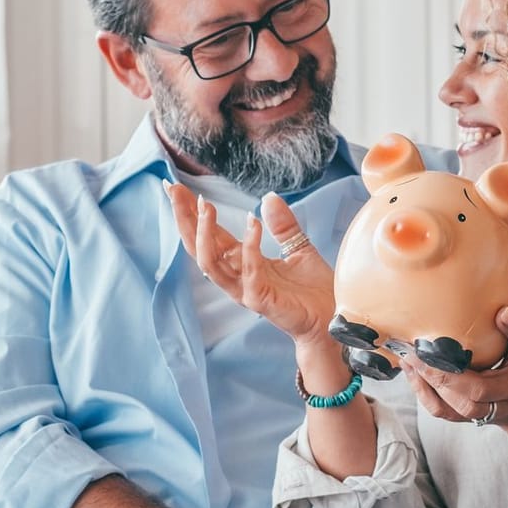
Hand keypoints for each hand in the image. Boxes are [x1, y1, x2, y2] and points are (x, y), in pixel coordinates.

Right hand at [167, 183, 335, 344]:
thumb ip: (282, 225)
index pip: (209, 235)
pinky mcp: (260, 300)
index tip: (176, 187)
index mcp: (243, 263)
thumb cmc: (315, 291)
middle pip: (198, 247)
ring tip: (205, 206)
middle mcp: (238, 277)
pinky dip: (249, 245)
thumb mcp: (299, 247)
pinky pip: (248, 271)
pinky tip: (251, 222)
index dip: (192, 213)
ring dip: (204, 233)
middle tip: (174, 190)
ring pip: (210, 263)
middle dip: (184, 219)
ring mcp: (246, 290)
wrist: (333, 321)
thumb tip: (269, 197)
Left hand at [400, 230, 507, 427]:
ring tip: (407, 355)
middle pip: (478, 387)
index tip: (503, 312)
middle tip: (421, 349)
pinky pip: (442, 410)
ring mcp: (490, 406)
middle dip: (448, 372)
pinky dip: (423, 391)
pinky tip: (409, 368)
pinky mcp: (471, 417)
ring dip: (429, 382)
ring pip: (456, 403)